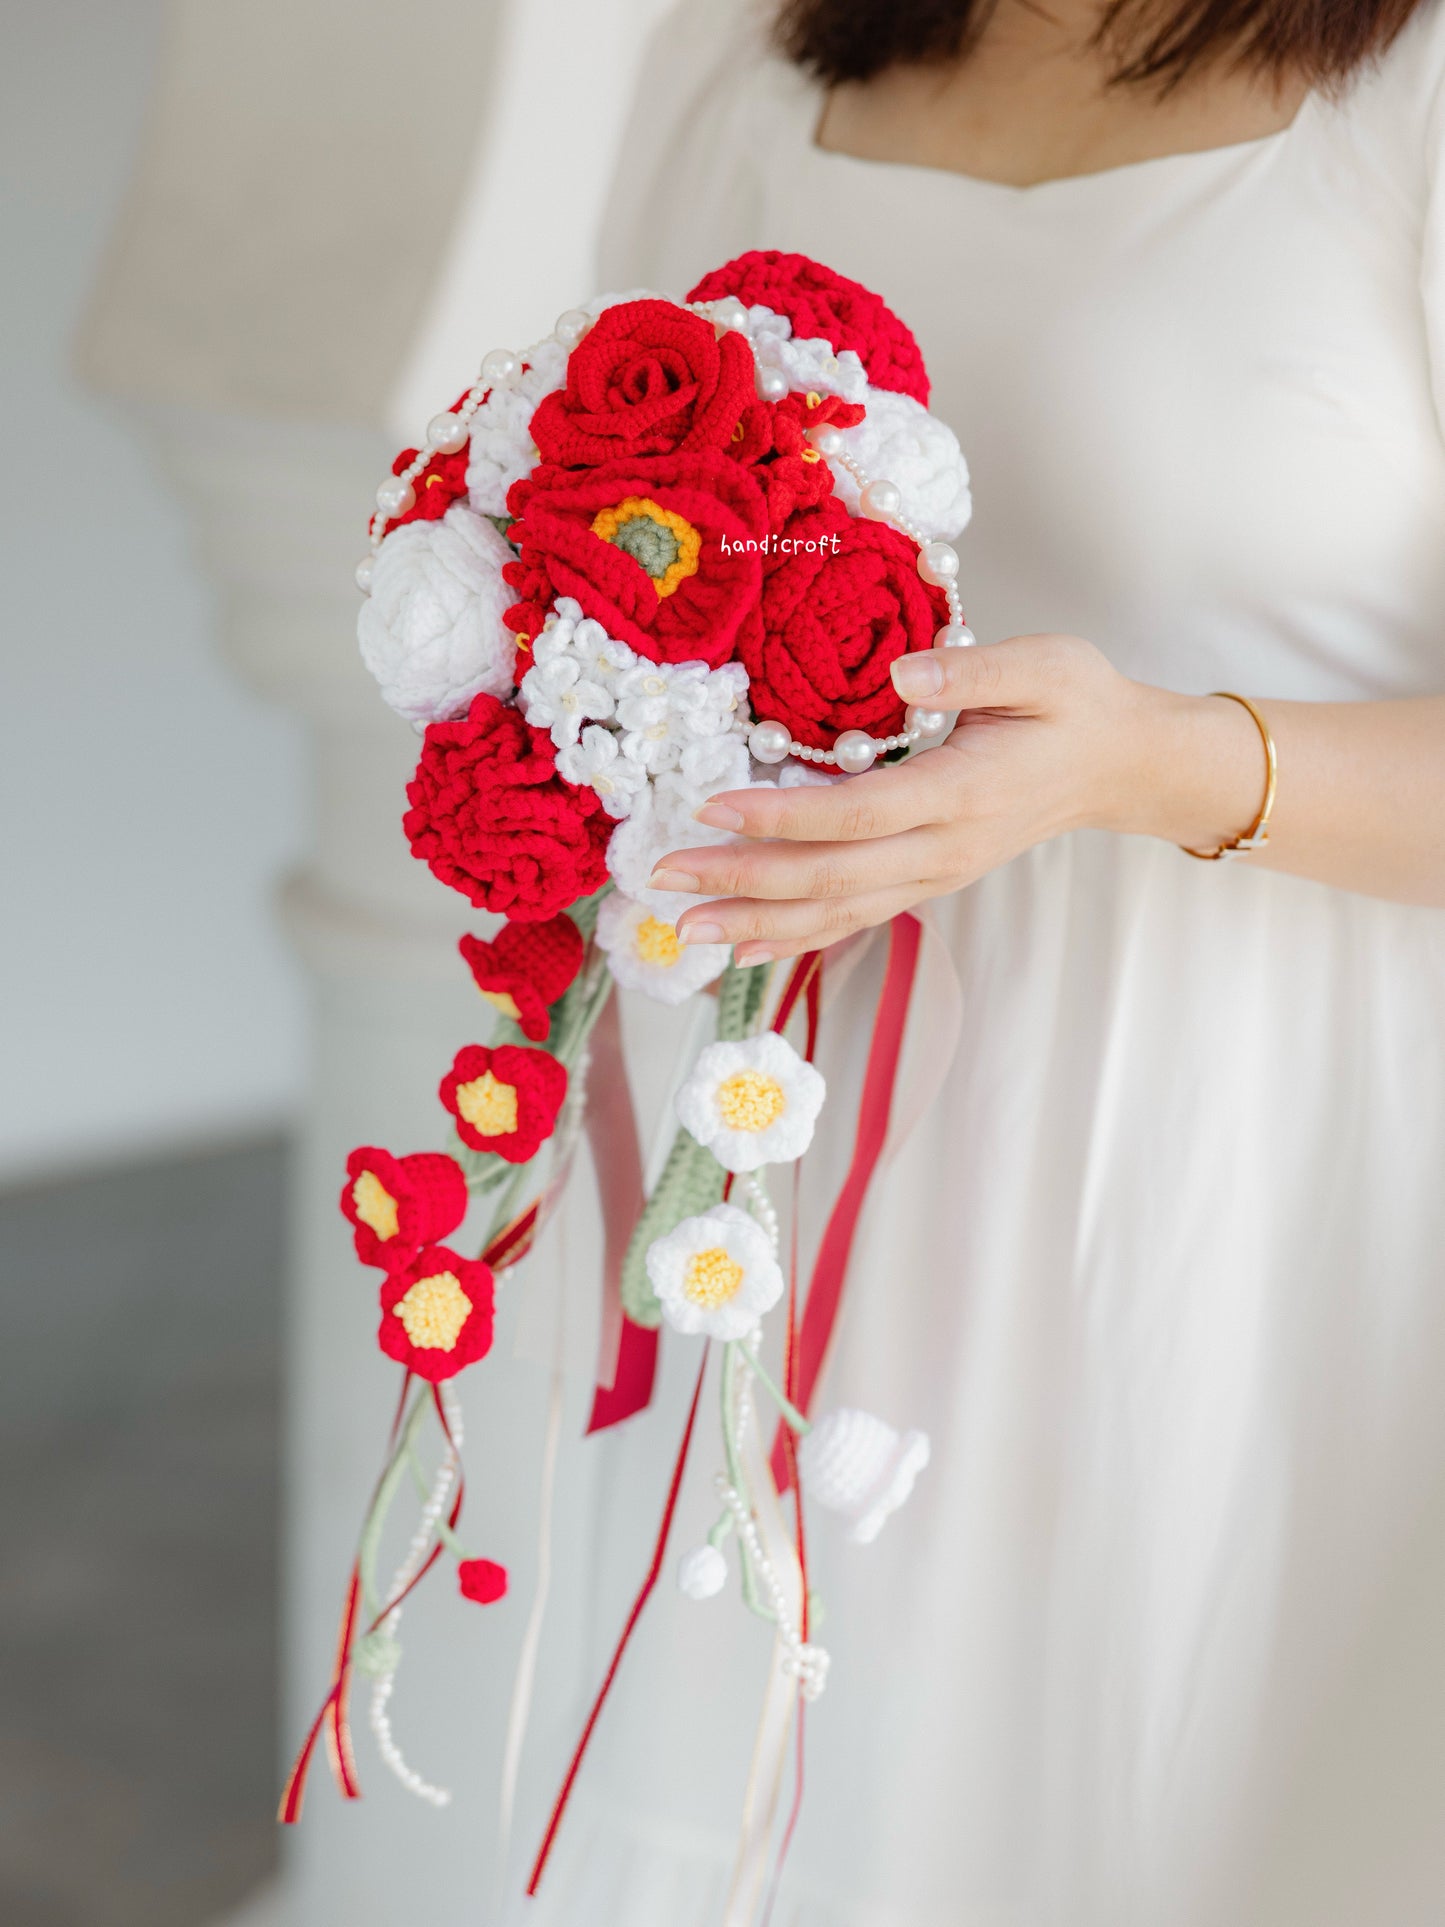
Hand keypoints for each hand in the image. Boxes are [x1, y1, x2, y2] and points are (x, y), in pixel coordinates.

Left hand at [648, 633, 1262, 961]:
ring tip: (683, 927)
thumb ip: (972, 670)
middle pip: (830, 876)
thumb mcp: (1046, 665)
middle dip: (741, 881)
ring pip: (835, 911)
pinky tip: (744, 948)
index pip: (857, 814)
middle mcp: (943, 849)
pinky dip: (794, 938)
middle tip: (663, 875)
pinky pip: (852, 920)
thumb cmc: (1078, 706)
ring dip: (756, 922)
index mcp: (963, 792)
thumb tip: (901, 671)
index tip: (711, 809)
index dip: (781, 819)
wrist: (1120, 766)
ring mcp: (934, 875)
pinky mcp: (926, 883)